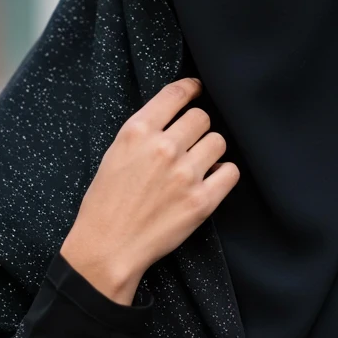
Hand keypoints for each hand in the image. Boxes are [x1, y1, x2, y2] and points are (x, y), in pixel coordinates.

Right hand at [60, 77, 238, 304]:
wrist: (108, 248)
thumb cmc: (106, 202)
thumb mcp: (115, 153)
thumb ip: (145, 131)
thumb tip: (175, 113)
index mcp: (137, 131)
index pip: (177, 93)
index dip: (192, 89)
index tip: (197, 90)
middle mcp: (163, 148)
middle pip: (202, 117)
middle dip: (197, 128)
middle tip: (189, 143)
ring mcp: (185, 174)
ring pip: (219, 141)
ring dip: (211, 151)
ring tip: (198, 165)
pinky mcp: (202, 201)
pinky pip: (231, 171)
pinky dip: (223, 175)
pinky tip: (209, 181)